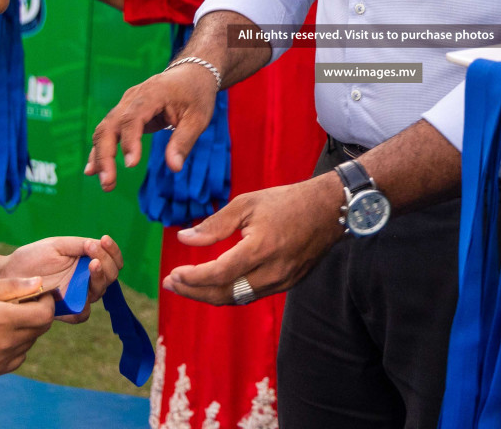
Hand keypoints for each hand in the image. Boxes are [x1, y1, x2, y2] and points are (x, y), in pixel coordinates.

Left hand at [0, 235, 124, 323]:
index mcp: (86, 263)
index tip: (104, 239)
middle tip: (94, 249)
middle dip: (107, 260)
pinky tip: (80, 291)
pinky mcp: (65, 311)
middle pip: (111, 275)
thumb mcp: (57, 245)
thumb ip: (78, 244)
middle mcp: (86, 281)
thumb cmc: (32, 258)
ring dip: (100, 276)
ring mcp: (77, 296)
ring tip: (92, 263)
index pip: (111, 260)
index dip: (113, 251)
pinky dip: (85, 305)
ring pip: (100, 292)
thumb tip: (99, 244)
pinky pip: (82, 314)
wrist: (9, 274)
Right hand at [0, 278, 56, 377]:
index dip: (47, 302)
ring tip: (6, 319)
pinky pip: (19, 357)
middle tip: (22, 304)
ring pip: (30, 342)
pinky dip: (18, 345)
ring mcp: (1, 359)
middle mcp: (6, 343)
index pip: (45, 314)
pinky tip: (0, 335)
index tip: (39, 294)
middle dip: (39, 314)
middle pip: (41, 329)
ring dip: (27, 329)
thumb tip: (40, 282)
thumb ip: (12, 286)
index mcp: (3, 320)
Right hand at [85, 63, 217, 191]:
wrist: (190, 74)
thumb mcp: (198, 118)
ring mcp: (125, 104)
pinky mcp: (123, 113)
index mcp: (153, 93)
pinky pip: (107, 131)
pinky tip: (92, 170)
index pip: (134, 117)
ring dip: (100, 156)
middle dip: (106, 155)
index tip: (131, 165)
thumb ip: (184, 142)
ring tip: (105, 183)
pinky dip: (100, 150)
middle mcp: (132, 97)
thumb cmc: (196, 95)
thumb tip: (174, 168)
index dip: (130, 140)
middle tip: (109, 183)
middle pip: (111, 124)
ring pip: (104, 129)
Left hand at [164, 175, 343, 305]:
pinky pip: (251, 295)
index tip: (173, 275)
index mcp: (261, 247)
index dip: (193, 278)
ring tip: (187, 285)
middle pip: (225, 294)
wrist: (329, 210)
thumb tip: (184, 239)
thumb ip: (215, 224)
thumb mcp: (247, 203)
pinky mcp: (288, 284)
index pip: (219, 274)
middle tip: (171, 284)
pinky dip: (229, 292)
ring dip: (209, 295)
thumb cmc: (287, 201)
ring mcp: (282, 281)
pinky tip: (215, 283)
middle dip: (194, 292)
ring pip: (238, 298)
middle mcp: (272, 271)